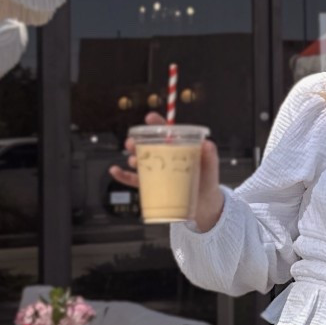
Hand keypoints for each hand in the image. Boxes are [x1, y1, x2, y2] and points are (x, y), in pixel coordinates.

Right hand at [109, 113, 224, 231]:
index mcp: (178, 148)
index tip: (149, 118)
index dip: (157, 124)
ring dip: (132, 158)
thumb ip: (210, 156)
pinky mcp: (152, 186)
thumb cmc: (207, 182)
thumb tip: (208, 144)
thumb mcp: (210, 167)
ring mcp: (157, 171)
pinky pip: (134, 180)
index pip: (166, 132)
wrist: (204, 206)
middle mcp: (164, 158)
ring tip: (132, 160)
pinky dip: (122, 176)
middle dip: (138, 142)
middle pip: (148, 145)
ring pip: (139, 161)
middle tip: (132, 143)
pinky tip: (114, 171)